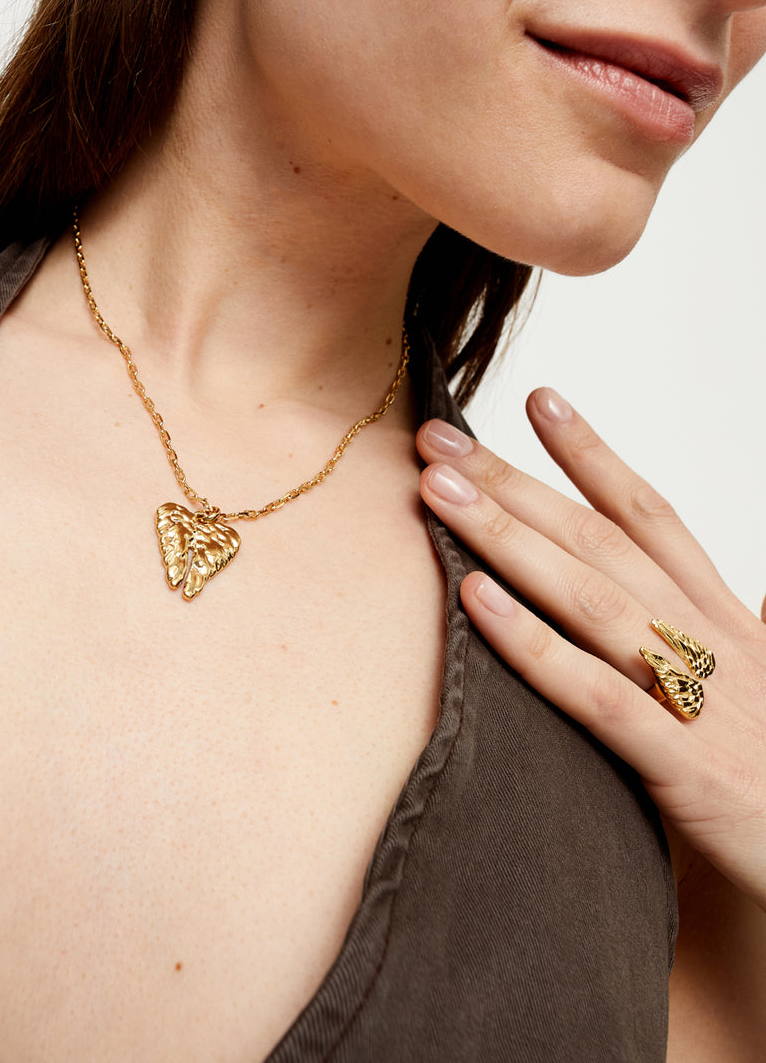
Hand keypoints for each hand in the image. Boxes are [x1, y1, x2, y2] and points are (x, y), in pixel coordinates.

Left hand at [416, 388, 765, 913]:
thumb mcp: (759, 694)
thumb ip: (727, 637)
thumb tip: (737, 592)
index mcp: (730, 623)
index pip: (653, 517)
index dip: (594, 455)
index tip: (538, 398)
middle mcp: (716, 645)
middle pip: (600, 542)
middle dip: (515, 482)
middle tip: (439, 438)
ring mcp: (703, 703)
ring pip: (592, 599)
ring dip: (507, 539)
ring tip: (437, 492)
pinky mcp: (688, 771)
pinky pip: (598, 697)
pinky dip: (534, 646)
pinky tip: (475, 600)